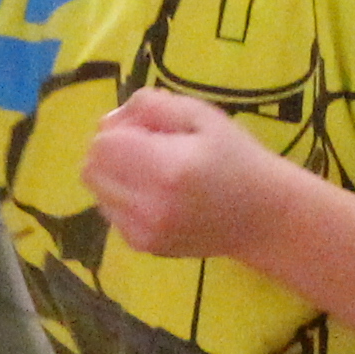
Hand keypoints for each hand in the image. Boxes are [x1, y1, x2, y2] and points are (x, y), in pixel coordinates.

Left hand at [79, 87, 283, 262]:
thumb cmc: (237, 158)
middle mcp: (147, 205)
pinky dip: (124, 199)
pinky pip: (112, 213)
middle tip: (146, 147)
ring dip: (114, 175)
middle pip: (91, 169)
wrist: (263, 217)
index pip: (103, 144)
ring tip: (152, 171)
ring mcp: (142, 232)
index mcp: (164, 168)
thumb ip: (152, 107)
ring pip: (98, 193)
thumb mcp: (202, 115)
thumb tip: (110, 119)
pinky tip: (156, 194)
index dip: (118, 128)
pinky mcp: (143, 247)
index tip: (146, 128)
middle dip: (110, 151)